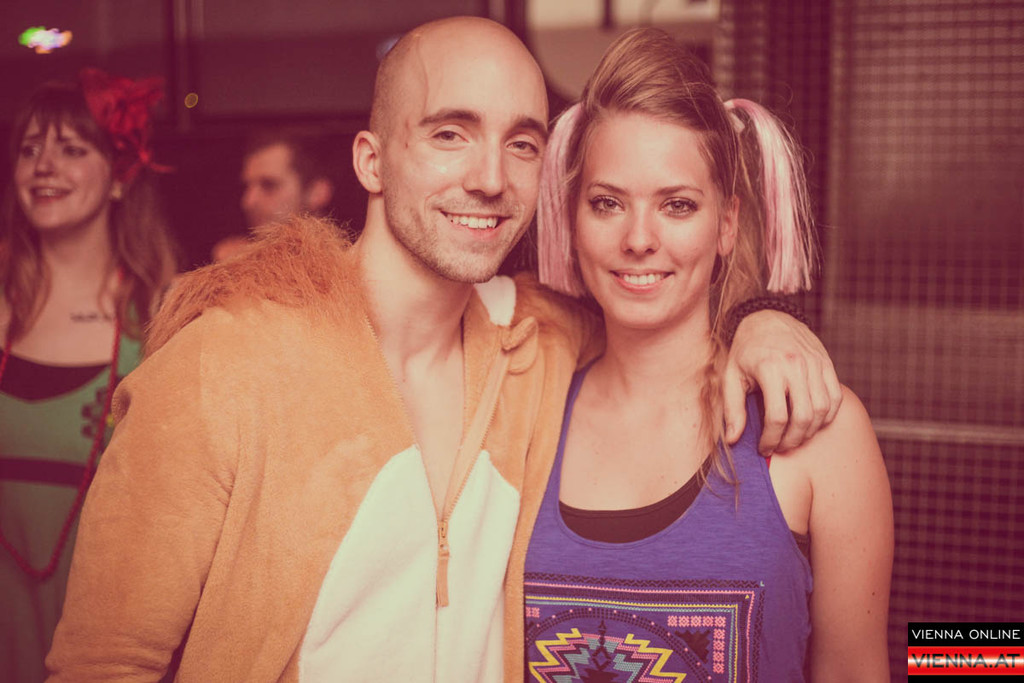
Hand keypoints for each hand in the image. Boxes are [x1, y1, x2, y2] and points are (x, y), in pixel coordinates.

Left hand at [723, 309, 841, 452]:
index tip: (763, 448)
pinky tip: (812, 423)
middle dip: (792, 440)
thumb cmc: (745, 350)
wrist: (766, 317)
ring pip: (823, 409)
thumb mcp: (730, 375)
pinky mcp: (826, 363)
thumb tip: (732, 439)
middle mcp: (796, 365)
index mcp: (770, 368)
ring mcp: (815, 363)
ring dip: (810, 431)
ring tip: (794, 438)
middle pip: (804, 417)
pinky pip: (835, 397)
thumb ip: (732, 408)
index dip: (771, 439)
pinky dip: (827, 415)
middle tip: (780, 448)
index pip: (777, 416)